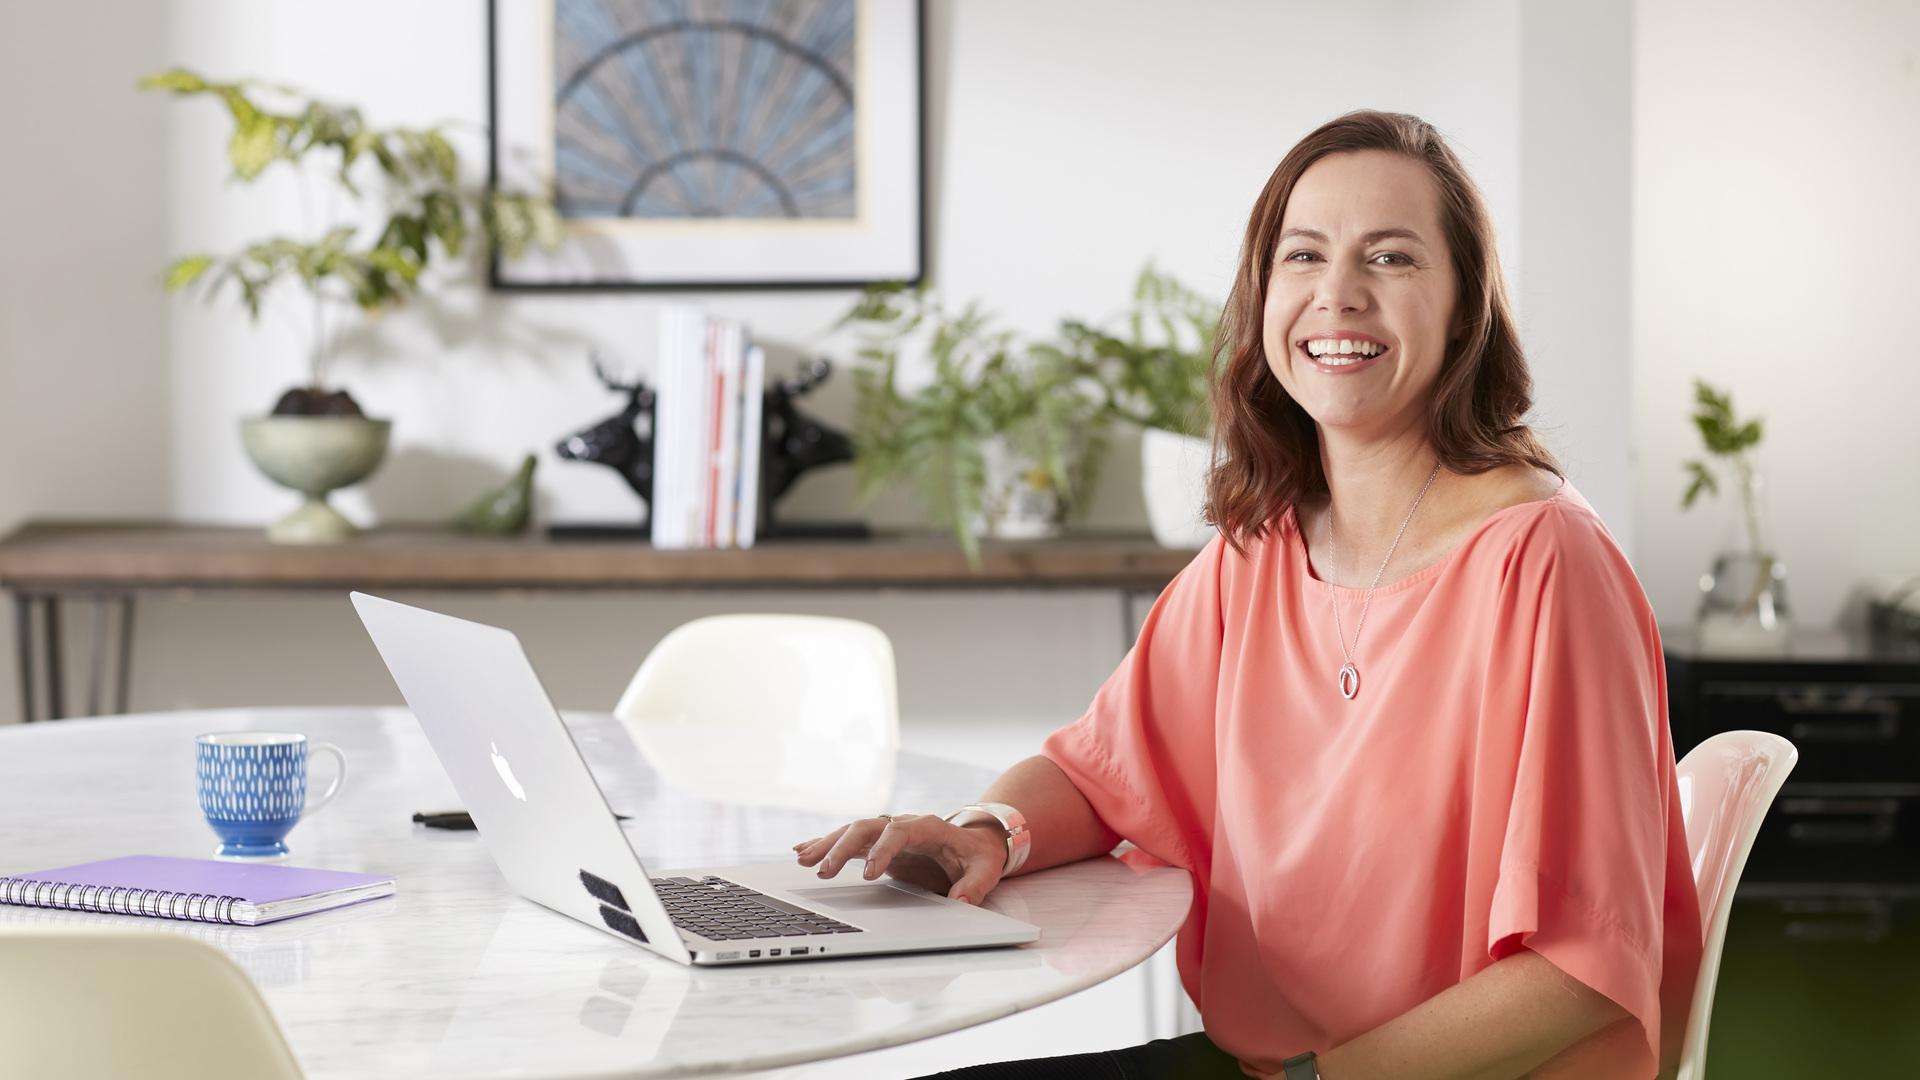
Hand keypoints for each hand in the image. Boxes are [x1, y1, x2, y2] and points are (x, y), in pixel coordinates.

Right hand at [792, 812, 1008, 904]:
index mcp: (929, 827)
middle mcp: (903, 824)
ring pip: (853, 831)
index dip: (883, 849)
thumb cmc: (980, 856)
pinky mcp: (879, 843)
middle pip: (867, 827)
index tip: (869, 874)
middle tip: (824, 870)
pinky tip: (802, 849)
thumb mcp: (986, 869)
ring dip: (827, 844)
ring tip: (802, 859)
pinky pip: (849, 840)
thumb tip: (960, 901)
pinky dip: (826, 843)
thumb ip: (975, 885)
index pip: (900, 832)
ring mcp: (888, 832)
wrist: (977, 841)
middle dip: (844, 847)